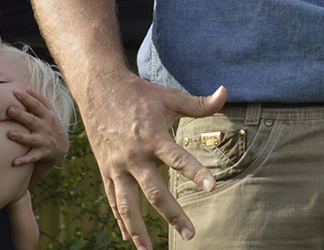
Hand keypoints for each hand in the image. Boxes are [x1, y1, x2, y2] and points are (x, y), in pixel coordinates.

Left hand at [8, 88, 70, 166]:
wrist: (61, 147)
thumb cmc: (51, 125)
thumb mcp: (50, 112)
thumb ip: (40, 100)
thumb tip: (27, 87)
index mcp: (47, 116)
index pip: (37, 105)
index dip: (27, 98)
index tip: (16, 91)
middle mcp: (45, 128)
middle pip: (32, 120)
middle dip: (21, 115)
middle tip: (9, 109)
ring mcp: (43, 141)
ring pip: (31, 139)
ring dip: (21, 137)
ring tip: (10, 134)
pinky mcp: (41, 154)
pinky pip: (32, 157)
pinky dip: (24, 160)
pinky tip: (14, 162)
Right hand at [77, 68, 226, 249]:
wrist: (99, 89)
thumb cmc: (139, 94)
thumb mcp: (169, 96)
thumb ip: (198, 103)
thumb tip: (225, 92)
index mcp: (153, 137)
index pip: (178, 157)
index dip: (195, 171)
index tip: (212, 187)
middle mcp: (134, 156)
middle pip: (154, 191)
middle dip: (173, 214)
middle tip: (191, 233)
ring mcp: (117, 166)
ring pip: (128, 204)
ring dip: (139, 229)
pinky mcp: (105, 170)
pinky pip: (113, 199)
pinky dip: (120, 219)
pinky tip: (128, 238)